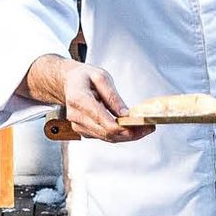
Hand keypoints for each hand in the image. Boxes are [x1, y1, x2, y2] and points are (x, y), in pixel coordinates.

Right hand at [25, 54, 152, 143]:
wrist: (66, 82)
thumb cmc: (83, 77)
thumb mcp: (100, 76)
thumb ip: (113, 96)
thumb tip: (125, 114)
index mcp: (80, 100)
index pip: (105, 122)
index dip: (126, 127)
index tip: (143, 125)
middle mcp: (77, 116)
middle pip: (108, 134)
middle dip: (131, 133)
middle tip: (149, 127)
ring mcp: (78, 125)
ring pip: (107, 138)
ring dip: (127, 136)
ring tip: (144, 128)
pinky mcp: (83, 130)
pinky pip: (104, 136)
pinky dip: (119, 134)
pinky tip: (130, 128)